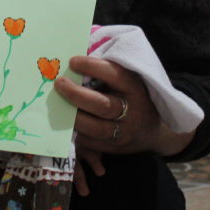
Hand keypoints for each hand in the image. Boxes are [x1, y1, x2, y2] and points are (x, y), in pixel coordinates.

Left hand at [54, 55, 193, 193]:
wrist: (152, 132)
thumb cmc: (132, 98)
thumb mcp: (128, 82)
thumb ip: (107, 73)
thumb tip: (74, 62)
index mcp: (135, 88)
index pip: (114, 75)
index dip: (92, 67)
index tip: (72, 61)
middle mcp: (132, 111)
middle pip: (102, 105)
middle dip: (77, 95)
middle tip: (59, 83)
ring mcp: (124, 132)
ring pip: (95, 128)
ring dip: (73, 117)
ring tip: (57, 105)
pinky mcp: (114, 147)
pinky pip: (91, 142)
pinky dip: (77, 133)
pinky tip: (66, 122)